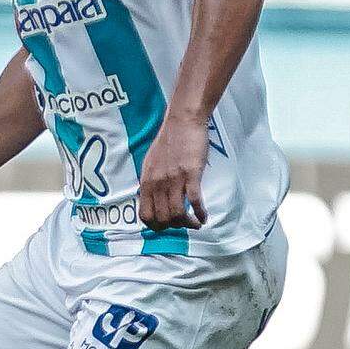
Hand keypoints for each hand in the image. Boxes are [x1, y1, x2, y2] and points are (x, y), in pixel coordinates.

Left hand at [137, 114, 208, 230]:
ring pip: (178, 214)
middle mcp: (158, 183)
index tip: (167, 226)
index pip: (145, 215)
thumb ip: (152, 182)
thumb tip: (154, 199)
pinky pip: (194, 201)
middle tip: (185, 224)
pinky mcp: (190, 174)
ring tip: (196, 223)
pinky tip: (204, 216)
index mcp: (147, 181)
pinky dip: (200, 213)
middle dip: (175, 227)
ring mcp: (174, 179)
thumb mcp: (151, 163)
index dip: (156, 226)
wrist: (182, 121)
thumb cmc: (169, 140)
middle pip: (163, 219)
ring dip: (188, 224)